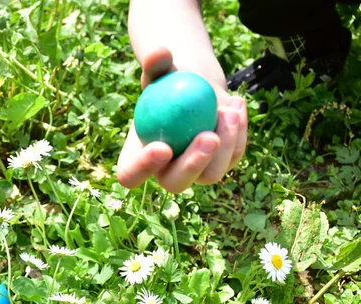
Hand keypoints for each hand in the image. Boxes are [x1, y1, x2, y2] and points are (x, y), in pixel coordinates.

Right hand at [117, 48, 247, 192]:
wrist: (192, 89)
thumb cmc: (167, 80)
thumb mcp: (160, 69)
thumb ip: (156, 63)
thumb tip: (159, 53)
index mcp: (137, 158)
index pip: (131, 175)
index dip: (144, 168)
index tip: (163, 146)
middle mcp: (165, 172)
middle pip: (175, 183)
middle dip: (193, 165)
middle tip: (208, 137)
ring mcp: (195, 172)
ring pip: (211, 175)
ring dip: (225, 146)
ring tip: (228, 110)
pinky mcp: (220, 164)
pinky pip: (233, 157)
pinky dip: (238, 131)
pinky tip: (236, 105)